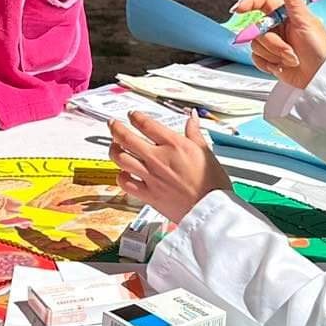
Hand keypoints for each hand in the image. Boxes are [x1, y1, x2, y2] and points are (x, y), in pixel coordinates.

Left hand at [109, 113, 231, 222]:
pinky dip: (120, 176)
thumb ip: (194, 133)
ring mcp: (151, 176)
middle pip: (127, 138)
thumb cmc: (212, 183)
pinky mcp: (148, 194)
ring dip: (113, 150)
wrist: (211, 210)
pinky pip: (125, 183)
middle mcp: (158, 158)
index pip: (146, 124)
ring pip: (121, 158)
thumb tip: (192, 117)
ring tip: (114, 146)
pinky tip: (122, 173)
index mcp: (174, 145)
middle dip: (116, 128)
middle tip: (113, 124)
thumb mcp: (206, 151)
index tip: (132, 115)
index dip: (135, 117)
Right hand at [237, 0, 325, 89]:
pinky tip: (282, 65)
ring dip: (274, 55)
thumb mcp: (306, 21)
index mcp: (286, 14)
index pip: (262, 3)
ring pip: (256, 45)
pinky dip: (268, 64)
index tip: (238, 10)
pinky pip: (256, 59)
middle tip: (289, 50)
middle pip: (257, 30)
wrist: (320, 76)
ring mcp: (273, 43)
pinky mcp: (270, 58)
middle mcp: (278, 27)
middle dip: (273, 43)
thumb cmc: (320, 48)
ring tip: (291, 59)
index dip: (248, 4)